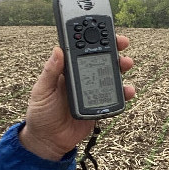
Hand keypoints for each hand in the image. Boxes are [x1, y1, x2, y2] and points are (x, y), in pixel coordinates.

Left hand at [18, 34, 134, 159]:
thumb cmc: (40, 114)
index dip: (92, 37)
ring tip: (127, 63)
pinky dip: (124, 92)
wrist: (48, 141)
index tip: (103, 28)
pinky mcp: (100, 105)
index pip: (81, 49)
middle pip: (100, 58)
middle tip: (122, 43)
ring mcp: (92, 91)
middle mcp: (81, 77)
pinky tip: (128, 90)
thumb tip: (58, 50)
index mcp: (66, 70)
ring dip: (121, 67)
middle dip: (113, 48)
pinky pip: (115, 96)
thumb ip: (50, 72)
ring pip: (111, 74)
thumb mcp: (42, 91)